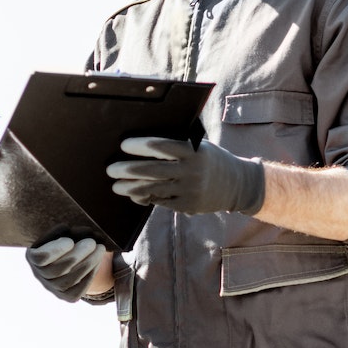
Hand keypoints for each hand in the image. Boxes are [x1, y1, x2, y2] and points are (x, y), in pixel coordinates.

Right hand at [25, 236, 107, 302]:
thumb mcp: (64, 231)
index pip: (42, 258)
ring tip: (100, 249)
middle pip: (58, 270)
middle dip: (78, 255)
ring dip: (88, 263)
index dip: (57, 250)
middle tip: (92, 242)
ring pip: (70, 281)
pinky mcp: (66, 296)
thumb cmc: (64, 239)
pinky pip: (78, 291)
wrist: (70, 256)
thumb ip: (71, 231)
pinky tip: (97, 262)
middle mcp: (39, 275)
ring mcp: (52, 288)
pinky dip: (89, 276)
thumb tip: (86, 233)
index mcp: (32, 256)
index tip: (70, 241)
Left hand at [106, 136, 264, 214]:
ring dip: (130, 188)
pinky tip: (134, 195)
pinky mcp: (188, 206)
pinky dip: (144, 198)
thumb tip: (144, 141)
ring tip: (116, 186)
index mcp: (193, 151)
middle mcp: (191, 170)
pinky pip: (160, 202)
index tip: (124, 145)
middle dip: (127, 170)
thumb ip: (178, 144)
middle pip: (151, 170)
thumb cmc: (210, 160)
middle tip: (110, 169)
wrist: (237, 184)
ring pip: (153, 189)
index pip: (161, 146)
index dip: (139, 145)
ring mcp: (189, 190)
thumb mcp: (200, 146)